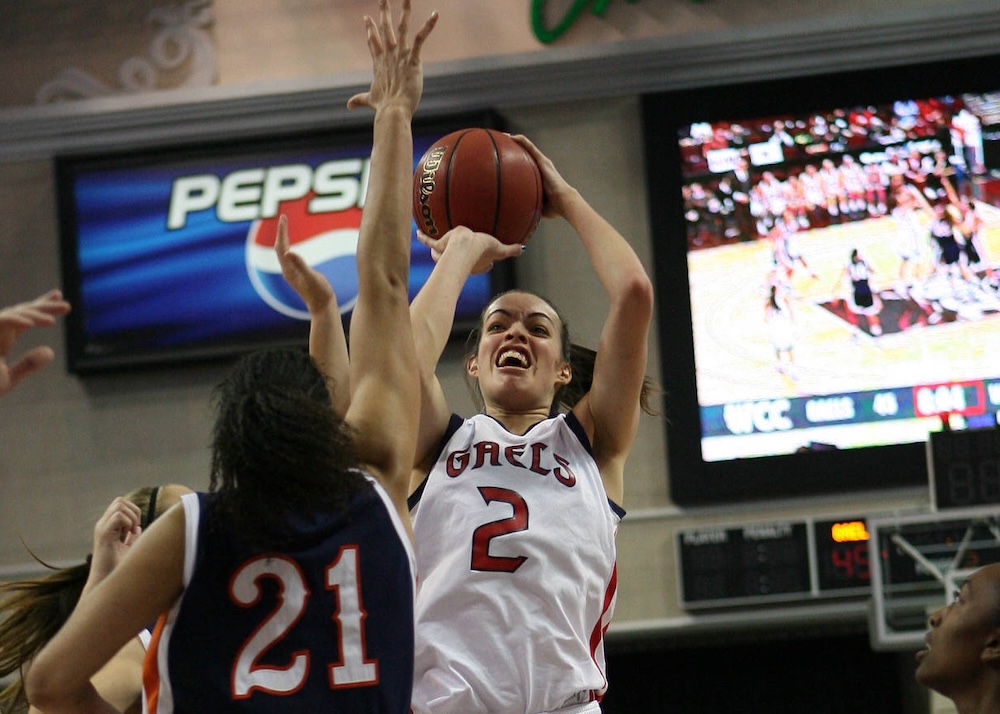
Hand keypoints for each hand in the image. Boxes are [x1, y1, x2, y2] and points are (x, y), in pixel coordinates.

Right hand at [0, 289, 70, 396]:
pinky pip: (2, 321)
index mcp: (3, 338)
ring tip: (51, 321)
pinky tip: (30, 324)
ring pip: (14, 313)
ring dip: (33, 314)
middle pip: (23, 312)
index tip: (60, 299)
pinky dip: (15, 321)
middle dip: (44, 307)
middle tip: (67, 307)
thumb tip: (50, 352)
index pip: (25, 318)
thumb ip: (28, 365)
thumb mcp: (8, 379)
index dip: (41, 307)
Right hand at [84, 496, 142, 593]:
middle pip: (120, 500)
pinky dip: (127, 522)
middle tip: (134, 529)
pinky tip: (126, 535)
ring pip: (119, 505)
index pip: (120, 504)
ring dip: (131, 517)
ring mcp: (102, 528)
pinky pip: (118, 516)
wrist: (105, 581)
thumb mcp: (128, 549)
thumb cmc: (117, 568)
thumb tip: (138, 527)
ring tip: (130, 533)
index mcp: (108, 526)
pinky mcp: (103, 535)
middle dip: (133, 511)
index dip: (133, 511)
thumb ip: (132, 537)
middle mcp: (103, 524)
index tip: (135, 528)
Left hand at [274, 214, 335, 314]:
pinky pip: (288, 256)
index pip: (281, 246)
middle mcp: (287, 270)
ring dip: (283, 237)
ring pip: (282, 251)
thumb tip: (288, 251)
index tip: (283, 217)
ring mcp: (292, 273)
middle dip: (281, 232)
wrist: (322, 307)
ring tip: (284, 225)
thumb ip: (301, 264)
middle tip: (283, 217)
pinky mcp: (297, 274)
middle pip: (279, 247)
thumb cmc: (319, 293)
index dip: (282, 232)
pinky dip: (288, 245)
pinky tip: (291, 243)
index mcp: (289, 270)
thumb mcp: (312, 277)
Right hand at [346, 0, 438, 116]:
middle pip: (384, 28)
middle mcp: (388, 55)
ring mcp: (400, 55)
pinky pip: (420, 38)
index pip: (373, 41)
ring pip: (401, 27)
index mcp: (379, 63)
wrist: (393, 110)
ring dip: (404, 10)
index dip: (370, 29)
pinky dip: (428, 26)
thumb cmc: (383, 106)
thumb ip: (359, 100)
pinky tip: (435, 14)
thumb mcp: (370, 100)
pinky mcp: (412, 58)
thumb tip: (347, 105)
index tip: (366, 17)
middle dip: (383, 11)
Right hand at [417, 226, 523, 274]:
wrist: (464, 246)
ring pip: (442, 253)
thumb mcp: (499, 248)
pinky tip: (417, 231)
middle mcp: (461, 260)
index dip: (487, 264)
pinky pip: (429, 241)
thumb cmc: (482, 250)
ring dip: (439, 251)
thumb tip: (524, 248)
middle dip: (461, 259)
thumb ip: (511, 249)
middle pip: (461, 260)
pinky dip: (423, 237)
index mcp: (476, 263)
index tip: (490, 261)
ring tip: (436, 244)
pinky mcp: (439, 245)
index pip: (483, 264)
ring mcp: (448, 253)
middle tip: (462, 251)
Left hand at [510, 134, 574, 218]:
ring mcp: (542, 162)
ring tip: (502, 137)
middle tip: (501, 145)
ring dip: (515, 141)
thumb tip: (518, 215)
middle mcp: (541, 166)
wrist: (564, 201)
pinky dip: (521, 141)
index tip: (504, 160)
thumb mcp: (537, 205)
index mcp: (540, 176)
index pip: (526, 165)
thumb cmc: (554, 207)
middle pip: (526, 153)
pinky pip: (530, 147)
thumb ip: (529, 206)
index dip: (516, 161)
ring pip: (527, 147)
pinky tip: (511, 137)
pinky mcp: (543, 160)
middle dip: (514, 148)